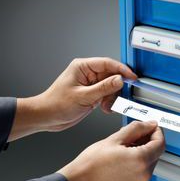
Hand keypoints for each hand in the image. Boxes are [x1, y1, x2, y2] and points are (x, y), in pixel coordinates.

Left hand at [9, 58, 136, 140]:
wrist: (47, 117)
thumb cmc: (56, 104)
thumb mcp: (83, 96)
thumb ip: (104, 88)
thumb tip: (120, 79)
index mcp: (83, 67)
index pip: (107, 63)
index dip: (122, 70)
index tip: (132, 77)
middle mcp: (87, 73)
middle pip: (111, 75)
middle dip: (116, 88)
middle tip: (119, 97)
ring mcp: (90, 84)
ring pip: (110, 86)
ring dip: (112, 97)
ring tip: (107, 106)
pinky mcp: (91, 94)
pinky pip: (106, 94)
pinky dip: (108, 102)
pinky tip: (105, 108)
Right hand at [58, 121, 164, 180]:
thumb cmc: (91, 164)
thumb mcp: (114, 139)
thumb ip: (136, 129)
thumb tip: (150, 125)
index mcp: (140, 159)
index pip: (160, 143)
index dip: (157, 133)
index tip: (151, 128)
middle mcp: (144, 175)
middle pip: (155, 154)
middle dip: (146, 144)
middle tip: (131, 138)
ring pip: (148, 166)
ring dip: (140, 156)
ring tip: (122, 152)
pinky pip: (141, 177)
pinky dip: (135, 169)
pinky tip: (121, 165)